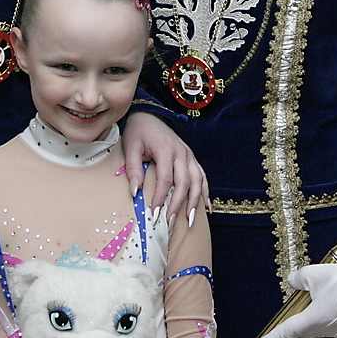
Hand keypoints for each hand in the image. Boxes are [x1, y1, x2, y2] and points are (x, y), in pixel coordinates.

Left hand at [122, 112, 208, 226]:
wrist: (150, 114)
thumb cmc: (139, 132)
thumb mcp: (130, 147)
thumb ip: (133, 169)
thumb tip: (135, 192)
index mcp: (166, 150)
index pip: (165, 180)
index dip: (160, 198)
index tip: (154, 214)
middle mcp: (182, 153)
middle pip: (184, 184)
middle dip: (178, 205)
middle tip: (170, 223)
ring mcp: (189, 155)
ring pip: (197, 181)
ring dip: (194, 202)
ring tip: (190, 220)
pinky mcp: (192, 158)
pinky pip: (202, 176)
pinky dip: (204, 192)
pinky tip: (205, 206)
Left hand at [248, 262, 336, 337]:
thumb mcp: (318, 273)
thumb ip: (300, 278)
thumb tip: (293, 281)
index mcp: (313, 320)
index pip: (284, 332)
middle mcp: (326, 330)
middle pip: (304, 329)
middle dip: (298, 319)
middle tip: (299, 303)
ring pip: (321, 325)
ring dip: (318, 314)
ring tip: (327, 293)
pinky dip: (334, 314)